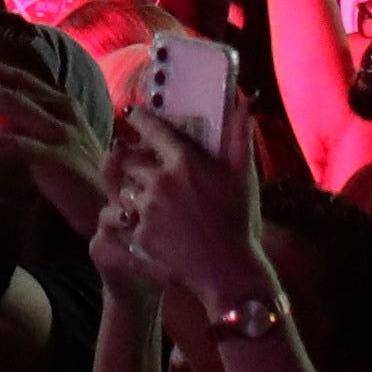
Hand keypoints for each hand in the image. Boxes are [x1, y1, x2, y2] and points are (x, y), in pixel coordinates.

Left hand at [0, 52, 111, 231]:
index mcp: (62, 104)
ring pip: (15, 107)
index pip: (22, 79)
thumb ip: (29, 129)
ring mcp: (62, 132)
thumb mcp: (52, 143)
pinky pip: (16, 146)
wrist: (113, 206)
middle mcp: (63, 110)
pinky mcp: (59, 158)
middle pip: (16, 86)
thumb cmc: (79, 177)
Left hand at [92, 102, 268, 313]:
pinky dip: (130, 219)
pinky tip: (145, 224)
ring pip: (123, 189)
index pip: (151, 129)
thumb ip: (240, 134)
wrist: (229, 272)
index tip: (133, 114)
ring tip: (142, 197)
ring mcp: (147, 210)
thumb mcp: (244, 174)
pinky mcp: (139, 235)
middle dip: (132, 160)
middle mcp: (160, 181)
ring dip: (130, 190)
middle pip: (129, 159)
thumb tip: (247, 99)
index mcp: (184, 162)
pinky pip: (124, 218)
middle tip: (139, 164)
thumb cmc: (240, 221)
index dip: (139, 119)